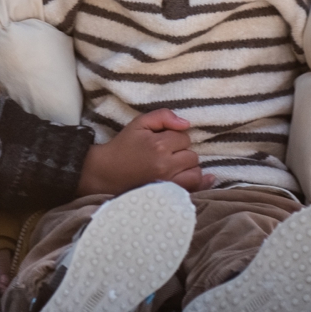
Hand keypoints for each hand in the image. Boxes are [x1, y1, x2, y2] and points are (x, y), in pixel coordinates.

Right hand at [77, 108, 210, 195]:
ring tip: (175, 166)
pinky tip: (203, 179)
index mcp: (159, 145)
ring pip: (195, 172)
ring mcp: (168, 182)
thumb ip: (163, 116)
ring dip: (189, 168)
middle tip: (167, 154)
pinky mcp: (168, 194)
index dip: (175, 138)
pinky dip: (199, 183)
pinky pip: (194, 188)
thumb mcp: (139, 123)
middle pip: (191, 155)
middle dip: (182, 153)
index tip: (162, 141)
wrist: (107, 172)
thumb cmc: (123, 146)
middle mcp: (166, 165)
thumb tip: (186, 124)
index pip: (184, 137)